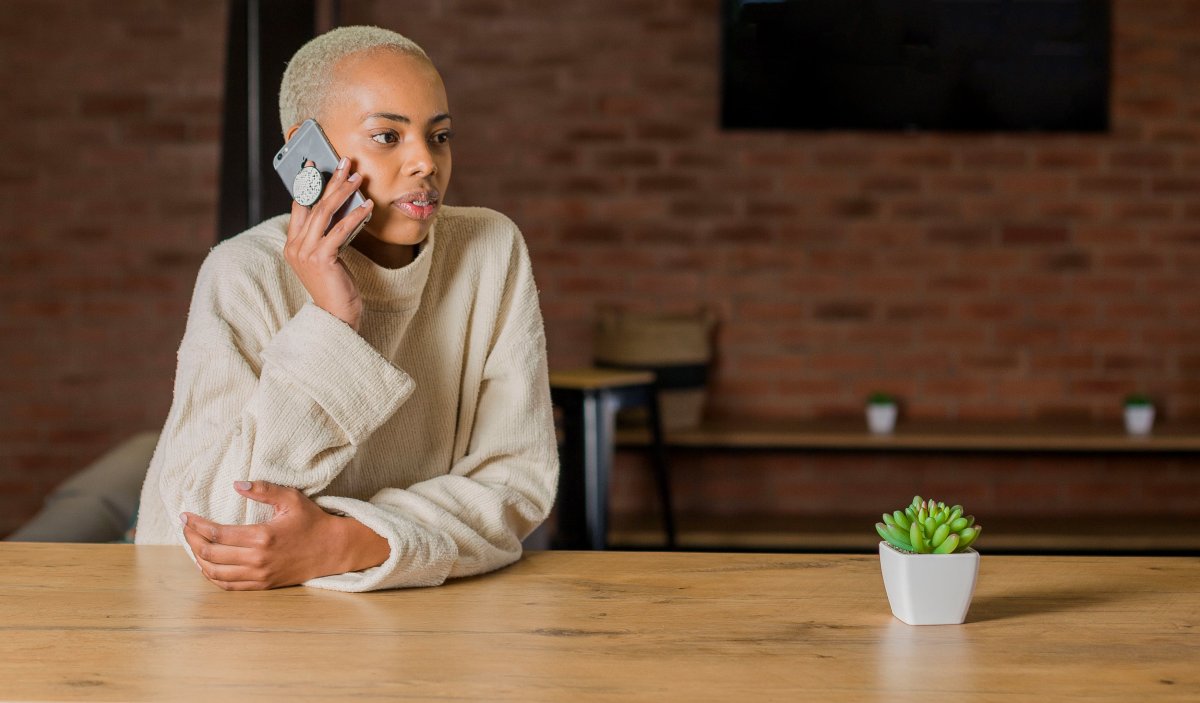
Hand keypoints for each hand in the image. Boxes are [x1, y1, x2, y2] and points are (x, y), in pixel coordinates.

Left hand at [180, 480, 388, 590]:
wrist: (332, 549)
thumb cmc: (312, 521)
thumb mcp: (291, 498)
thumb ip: (263, 489)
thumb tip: (236, 484)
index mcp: (262, 536)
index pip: (216, 533)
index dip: (195, 525)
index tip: (184, 516)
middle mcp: (257, 559)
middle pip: (210, 554)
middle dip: (191, 540)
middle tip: (185, 527)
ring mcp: (259, 575)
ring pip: (215, 573)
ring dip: (198, 559)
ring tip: (194, 544)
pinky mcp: (262, 584)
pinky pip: (228, 585)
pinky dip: (212, 575)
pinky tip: (207, 564)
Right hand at [285, 158, 373, 331]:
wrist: (336, 316)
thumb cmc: (336, 286)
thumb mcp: (330, 255)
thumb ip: (330, 234)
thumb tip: (344, 206)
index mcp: (293, 244)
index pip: (299, 206)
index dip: (307, 184)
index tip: (316, 164)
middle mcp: (295, 246)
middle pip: (312, 204)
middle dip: (329, 180)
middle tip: (344, 161)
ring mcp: (306, 253)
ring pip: (324, 213)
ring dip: (342, 192)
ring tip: (357, 177)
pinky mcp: (321, 259)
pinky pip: (339, 230)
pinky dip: (355, 216)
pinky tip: (368, 206)